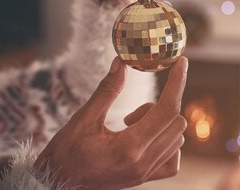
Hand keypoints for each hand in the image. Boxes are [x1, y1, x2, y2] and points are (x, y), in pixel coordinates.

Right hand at [35, 56, 188, 188]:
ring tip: (130, 127)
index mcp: (129, 147)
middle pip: (176, 122)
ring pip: (178, 139)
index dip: (176, 83)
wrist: (58, 183)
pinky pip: (173, 159)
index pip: (166, 110)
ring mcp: (146, 173)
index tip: (181, 62)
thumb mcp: (83, 119)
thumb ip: (107, 91)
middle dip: (161, 106)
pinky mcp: (146, 179)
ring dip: (162, 123)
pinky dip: (167, 143)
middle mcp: (143, 163)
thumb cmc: (65, 152)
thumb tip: (121, 62)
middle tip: (130, 114)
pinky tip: (145, 138)